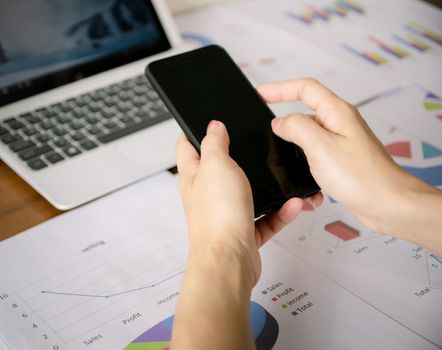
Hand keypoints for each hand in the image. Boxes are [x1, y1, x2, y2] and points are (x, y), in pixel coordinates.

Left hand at [176, 120, 304, 284]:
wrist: (229, 262)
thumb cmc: (216, 218)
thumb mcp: (216, 166)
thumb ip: (214, 143)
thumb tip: (213, 126)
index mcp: (194, 176)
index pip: (187, 147)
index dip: (194, 131)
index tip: (207, 121)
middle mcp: (207, 194)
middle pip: (220, 169)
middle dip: (238, 158)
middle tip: (252, 147)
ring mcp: (225, 213)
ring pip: (249, 194)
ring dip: (267, 188)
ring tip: (283, 180)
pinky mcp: (243, 231)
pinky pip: (265, 218)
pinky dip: (279, 213)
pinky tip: (291, 206)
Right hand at [259, 78, 441, 253]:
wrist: (387, 204)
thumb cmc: (362, 177)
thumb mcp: (320, 147)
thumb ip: (296, 128)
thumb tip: (280, 122)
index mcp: (337, 113)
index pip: (305, 88)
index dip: (280, 88)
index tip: (261, 94)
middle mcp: (340, 124)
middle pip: (305, 113)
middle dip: (285, 124)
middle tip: (268, 135)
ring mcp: (340, 143)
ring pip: (308, 138)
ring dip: (295, 152)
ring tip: (287, 165)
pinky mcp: (340, 161)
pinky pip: (315, 157)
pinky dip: (306, 167)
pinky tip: (307, 182)